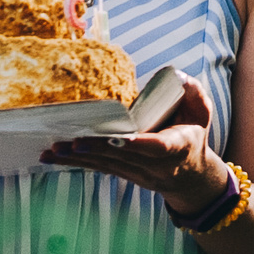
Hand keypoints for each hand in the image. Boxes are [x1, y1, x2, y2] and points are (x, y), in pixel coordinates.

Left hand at [38, 75, 231, 214]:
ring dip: (78, 158)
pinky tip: (51, 157)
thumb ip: (194, 94)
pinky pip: (96, 167)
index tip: (119, 138)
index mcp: (176, 147)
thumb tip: (178, 77)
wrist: (190, 176)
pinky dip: (73, 162)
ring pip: (104, 164)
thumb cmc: (192, 134)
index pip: (156, 147)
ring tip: (53, 149)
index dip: (137, 144)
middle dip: (97, 149)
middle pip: (122, 157)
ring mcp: (136, 173)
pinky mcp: (121, 173)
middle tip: (72, 141)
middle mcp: (154, 165)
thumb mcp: (202, 112)